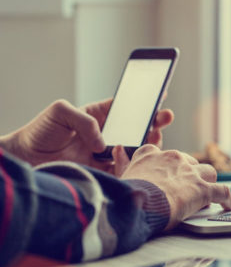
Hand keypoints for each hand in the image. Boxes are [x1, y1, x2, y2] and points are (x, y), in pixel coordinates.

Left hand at [0, 99, 173, 173]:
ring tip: (156, 136)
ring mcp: (106, 153)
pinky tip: (136, 157)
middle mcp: (107, 134)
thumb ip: (85, 120)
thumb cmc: (41, 131)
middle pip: (137, 127)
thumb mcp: (60, 112)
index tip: (160, 95)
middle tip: (165, 117)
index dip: (144, 102)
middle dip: (154, 121)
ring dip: (148, 143)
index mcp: (99, 115)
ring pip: (135, 149)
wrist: (27, 159)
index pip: (126, 107)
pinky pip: (123, 169)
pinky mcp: (103, 171)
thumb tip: (103, 143)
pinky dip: (132, 165)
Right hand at [119, 145, 230, 229]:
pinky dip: (227, 198)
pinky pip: (222, 191)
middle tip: (186, 190)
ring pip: (208, 172)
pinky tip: (228, 205)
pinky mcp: (203, 189)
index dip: (168, 167)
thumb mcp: (122, 175)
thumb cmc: (125, 194)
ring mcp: (190, 173)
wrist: (136, 205)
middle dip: (189, 175)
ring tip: (207, 193)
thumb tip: (118, 148)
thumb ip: (123, 162)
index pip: (164, 155)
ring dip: (208, 182)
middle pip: (189, 163)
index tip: (168, 175)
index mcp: (152, 154)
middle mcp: (174, 158)